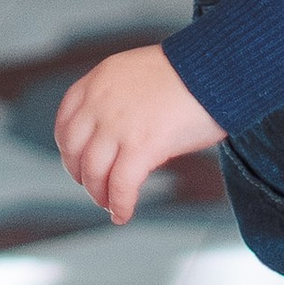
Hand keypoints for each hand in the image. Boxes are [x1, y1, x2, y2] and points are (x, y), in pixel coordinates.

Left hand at [55, 42, 225, 223]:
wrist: (217, 69)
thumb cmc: (190, 73)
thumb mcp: (139, 72)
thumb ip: (119, 97)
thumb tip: (117, 132)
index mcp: (99, 80)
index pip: (66, 121)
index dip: (69, 149)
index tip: (78, 162)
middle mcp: (101, 101)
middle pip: (74, 150)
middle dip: (81, 175)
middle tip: (95, 188)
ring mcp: (119, 124)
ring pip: (94, 171)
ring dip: (99, 194)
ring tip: (110, 204)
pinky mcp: (142, 146)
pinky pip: (121, 185)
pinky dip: (120, 205)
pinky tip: (123, 215)